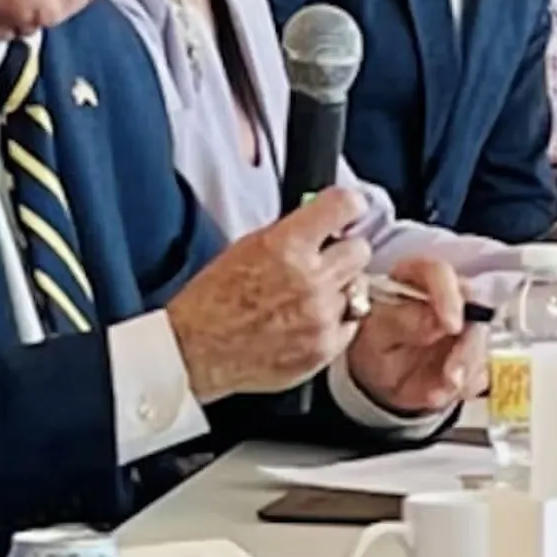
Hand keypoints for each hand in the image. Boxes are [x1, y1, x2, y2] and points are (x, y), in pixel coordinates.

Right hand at [165, 188, 371, 402]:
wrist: (195, 351)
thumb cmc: (212, 301)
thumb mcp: (247, 246)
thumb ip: (292, 232)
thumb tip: (325, 222)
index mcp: (287, 245)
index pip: (344, 206)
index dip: (350, 206)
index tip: (350, 211)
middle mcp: (309, 279)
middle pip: (361, 250)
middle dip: (344, 253)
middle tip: (326, 262)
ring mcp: (320, 315)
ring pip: (358, 288)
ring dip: (339, 290)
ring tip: (309, 298)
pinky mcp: (324, 347)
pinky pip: (351, 323)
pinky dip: (335, 321)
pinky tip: (309, 321)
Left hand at [347, 256, 486, 417]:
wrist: (382, 381)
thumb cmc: (375, 346)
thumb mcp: (376, 335)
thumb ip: (400, 323)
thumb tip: (433, 320)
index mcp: (417, 278)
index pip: (438, 272)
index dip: (449, 295)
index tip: (451, 325)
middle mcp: (450, 294)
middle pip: (475, 306)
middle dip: (468, 345)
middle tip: (452, 375)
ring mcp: (469, 321)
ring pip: (485, 339)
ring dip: (469, 369)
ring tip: (444, 389)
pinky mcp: (477, 348)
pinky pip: (485, 366)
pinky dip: (469, 384)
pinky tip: (444, 392)